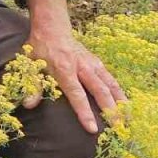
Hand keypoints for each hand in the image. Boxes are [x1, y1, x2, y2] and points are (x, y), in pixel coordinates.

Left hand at [24, 0, 126, 133]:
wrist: (52, 28)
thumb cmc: (40, 49)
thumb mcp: (30, 65)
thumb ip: (32, 86)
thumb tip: (28, 105)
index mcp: (64, 69)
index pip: (76, 94)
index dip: (84, 112)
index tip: (92, 128)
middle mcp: (82, 67)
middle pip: (100, 91)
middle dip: (110, 111)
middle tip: (119, 130)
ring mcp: (92, 64)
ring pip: (110, 85)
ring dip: (120, 103)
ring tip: (128, 121)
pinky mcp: (97, 63)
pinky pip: (111, 79)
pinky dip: (120, 93)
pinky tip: (127, 106)